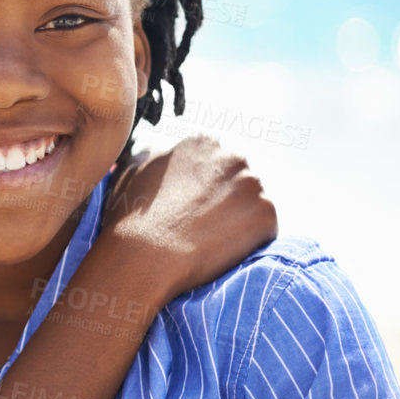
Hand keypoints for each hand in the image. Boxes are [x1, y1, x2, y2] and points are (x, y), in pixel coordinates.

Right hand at [104, 134, 275, 299]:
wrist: (145, 255)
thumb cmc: (134, 214)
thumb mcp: (133, 168)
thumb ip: (155, 152)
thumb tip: (162, 151)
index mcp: (203, 142)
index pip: (214, 162)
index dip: (202, 186)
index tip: (189, 205)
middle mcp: (233, 156)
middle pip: (238, 179)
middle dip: (225, 199)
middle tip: (201, 223)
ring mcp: (253, 185)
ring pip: (252, 203)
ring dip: (238, 219)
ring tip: (210, 237)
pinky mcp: (266, 215)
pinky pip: (264, 227)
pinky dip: (250, 239)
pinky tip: (222, 248)